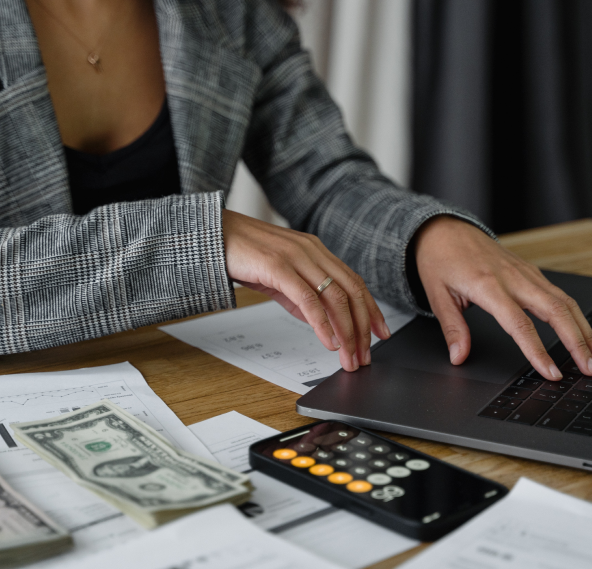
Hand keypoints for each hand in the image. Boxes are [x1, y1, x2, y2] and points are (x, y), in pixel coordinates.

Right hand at [222, 211, 389, 371]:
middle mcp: (312, 251)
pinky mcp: (278, 267)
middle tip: (366, 355)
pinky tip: (328, 341)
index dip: (371, 309)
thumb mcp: (280, 276)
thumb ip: (301, 296)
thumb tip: (321, 322)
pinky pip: (308, 299)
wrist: (210, 235)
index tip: (381, 332)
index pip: (354, 282)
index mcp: (316, 251)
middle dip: (363, 327)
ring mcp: (297, 257)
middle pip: (351, 291)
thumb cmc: (243, 253)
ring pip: (335, 297)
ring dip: (347, 331)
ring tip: (349, 356)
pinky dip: (322, 324)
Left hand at [413, 216, 591, 379]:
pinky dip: (577, 317)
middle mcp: (514, 277)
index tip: (551, 373)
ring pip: (566, 302)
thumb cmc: (440, 259)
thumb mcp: (437, 295)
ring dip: (586, 331)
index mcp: (488, 285)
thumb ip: (452, 328)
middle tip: (591, 370)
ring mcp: (526, 273)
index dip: (537, 351)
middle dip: (578, 343)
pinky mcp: (532, 272)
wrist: (445, 228)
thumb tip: (458, 357)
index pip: (519, 324)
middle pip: (556, 311)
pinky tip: (585, 333)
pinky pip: (560, 295)